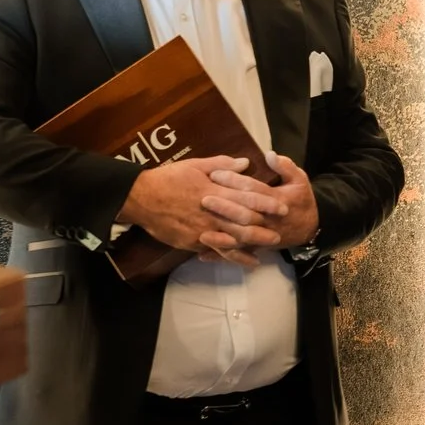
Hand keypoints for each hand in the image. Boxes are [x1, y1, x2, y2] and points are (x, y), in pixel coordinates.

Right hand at [116, 156, 280, 257]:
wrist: (141, 198)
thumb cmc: (169, 178)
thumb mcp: (195, 165)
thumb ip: (222, 165)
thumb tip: (246, 163)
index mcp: (214, 191)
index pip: (246, 198)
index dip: (266, 204)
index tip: (282, 207)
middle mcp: (211, 212)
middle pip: (242, 223)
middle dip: (263, 229)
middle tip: (281, 233)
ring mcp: (202, 229)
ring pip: (232, 240)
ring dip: (251, 246)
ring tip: (267, 250)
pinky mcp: (192, 241)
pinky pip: (216, 251)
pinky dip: (232, 257)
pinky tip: (244, 261)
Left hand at [198, 151, 320, 258]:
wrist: (309, 227)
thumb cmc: (300, 200)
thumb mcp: (299, 179)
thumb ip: (286, 167)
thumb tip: (270, 154)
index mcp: (278, 200)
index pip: (254, 190)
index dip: (235, 181)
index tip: (215, 174)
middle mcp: (269, 220)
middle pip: (245, 215)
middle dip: (225, 208)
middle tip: (204, 199)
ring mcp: (263, 236)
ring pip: (241, 237)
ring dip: (221, 237)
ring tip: (201, 233)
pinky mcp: (257, 247)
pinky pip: (238, 253)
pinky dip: (221, 256)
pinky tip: (202, 255)